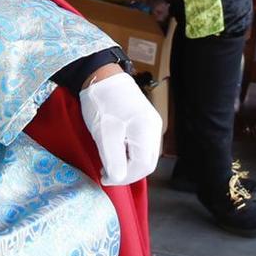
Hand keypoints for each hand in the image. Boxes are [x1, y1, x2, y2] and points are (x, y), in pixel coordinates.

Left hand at [79, 70, 162, 185]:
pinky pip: (143, 144)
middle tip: (107, 172)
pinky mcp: (146, 120)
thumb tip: (118, 179)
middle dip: (127, 172)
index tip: (104, 177)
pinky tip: (117, 150)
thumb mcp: (104, 134)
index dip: (123, 178)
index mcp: (146, 131)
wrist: (101, 76)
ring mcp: (152, 123)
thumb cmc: (102, 103)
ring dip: (129, 164)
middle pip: (147, 162)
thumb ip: (113, 159)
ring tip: (110, 161)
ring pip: (145, 154)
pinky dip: (131, 153)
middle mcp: (154, 128)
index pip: (142, 167)